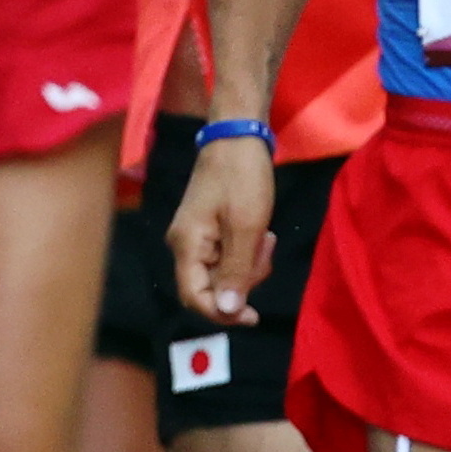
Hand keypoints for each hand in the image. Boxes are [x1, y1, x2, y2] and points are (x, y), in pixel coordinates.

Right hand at [164, 137, 278, 327]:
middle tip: (265, 252)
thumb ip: (236, 272)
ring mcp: (196, 237)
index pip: (195, 298)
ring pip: (222, 274)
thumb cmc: (242, 178)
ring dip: (248, 266)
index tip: (254, 314)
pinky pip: (227, 257)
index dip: (222, 314)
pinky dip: (246, 253)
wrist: (238, 136)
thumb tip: (227, 312)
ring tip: (265, 238)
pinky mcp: (209, 229)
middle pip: (210, 288)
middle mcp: (185, 245)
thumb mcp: (246, 227)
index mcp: (187, 245)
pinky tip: (260, 234)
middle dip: (242, 282)